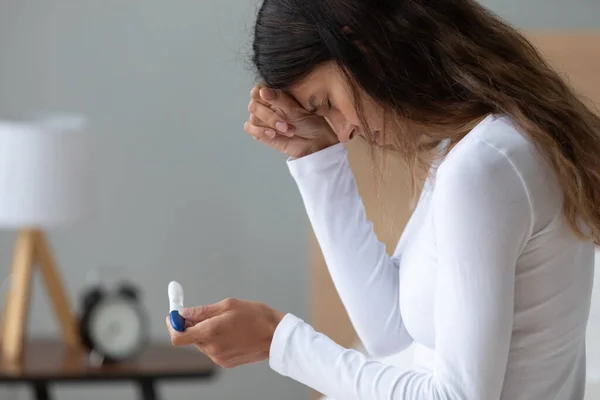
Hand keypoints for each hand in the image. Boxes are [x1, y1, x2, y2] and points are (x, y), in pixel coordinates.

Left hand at [166, 298, 284, 368]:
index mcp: (211, 332)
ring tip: (224, 322)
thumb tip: (182, 313)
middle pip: (189, 339)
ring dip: (205, 332)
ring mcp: (219, 357)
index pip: (178, 337)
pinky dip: (215, 340)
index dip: (173, 326)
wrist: (276, 336)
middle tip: (201, 313)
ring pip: (201, 343)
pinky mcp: (225, 362)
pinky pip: (212, 349)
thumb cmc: (256, 317)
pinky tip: (230, 332)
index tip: (174, 316)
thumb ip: (201, 311)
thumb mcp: (228, 305)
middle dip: (191, 325)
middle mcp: (212, 348)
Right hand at [244, 83, 338, 157]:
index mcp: (273, 93)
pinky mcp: (259, 131)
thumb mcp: (296, 108)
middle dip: (270, 117)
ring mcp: (261, 118)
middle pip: (253, 106)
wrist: (315, 140)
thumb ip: (279, 99)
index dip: (261, 95)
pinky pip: (249, 128)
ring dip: (270, 126)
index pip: (257, 90)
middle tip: (285, 125)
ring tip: (287, 130)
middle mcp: (265, 105)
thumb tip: (262, 91)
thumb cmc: (309, 121)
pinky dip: (260, 131)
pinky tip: (272, 134)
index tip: (272, 102)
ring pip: (253, 118)